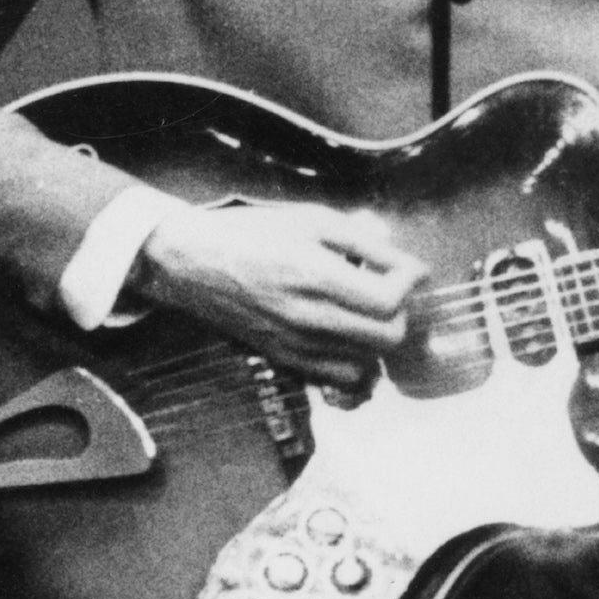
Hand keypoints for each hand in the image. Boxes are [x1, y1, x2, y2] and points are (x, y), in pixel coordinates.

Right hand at [137, 200, 416, 391]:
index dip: (409, 284)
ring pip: (370, 361)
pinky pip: (341, 378)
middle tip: (389, 290)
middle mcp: (308, 318)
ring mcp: (296, 344)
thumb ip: (362, 242)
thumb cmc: (249, 234)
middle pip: (388, 337)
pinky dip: (357, 361)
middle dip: (401, 312)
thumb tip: (405, 262)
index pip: (387, 301)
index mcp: (314, 276)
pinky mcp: (286, 359)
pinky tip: (349, 336)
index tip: (409, 269)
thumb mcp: (309, 220)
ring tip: (366, 310)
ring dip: (379, 336)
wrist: (188, 263)